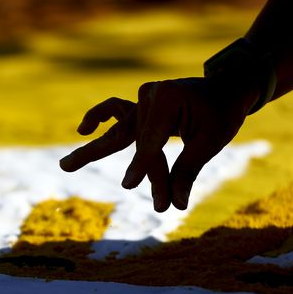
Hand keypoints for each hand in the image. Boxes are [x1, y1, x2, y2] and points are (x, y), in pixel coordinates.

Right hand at [60, 77, 258, 211]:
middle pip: (133, 140)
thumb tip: (177, 204)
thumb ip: (187, 171)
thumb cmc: (221, 113)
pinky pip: (115, 111)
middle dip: (120, 165)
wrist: (226, 89)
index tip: (133, 188)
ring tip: (66, 165)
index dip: (144, 168)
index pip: (150, 142)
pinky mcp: (140, 105)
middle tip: (68, 169)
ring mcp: (142, 99)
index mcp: (167, 97)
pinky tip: (85, 129)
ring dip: (93, 149)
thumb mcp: (209, 142)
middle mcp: (149, 95)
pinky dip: (100, 117)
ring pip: (119, 132)